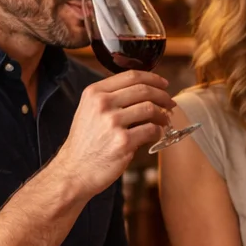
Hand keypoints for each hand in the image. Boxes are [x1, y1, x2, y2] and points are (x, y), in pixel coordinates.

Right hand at [52, 71, 175, 198]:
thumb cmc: (86, 142)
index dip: (153, 78)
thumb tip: (145, 91)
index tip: (163, 84)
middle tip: (170, 104)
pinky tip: (156, 135)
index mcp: (95, 93)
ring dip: (163, 115)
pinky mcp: (123, 142)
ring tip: (165, 121)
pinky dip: (158, 132)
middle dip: (163, 96)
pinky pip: (151, 130)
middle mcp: (102, 104)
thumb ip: (112, 98)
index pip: (131, 76)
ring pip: (150, 109)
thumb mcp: (90, 110)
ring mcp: (113, 122)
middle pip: (144, 90)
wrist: (75, 170)